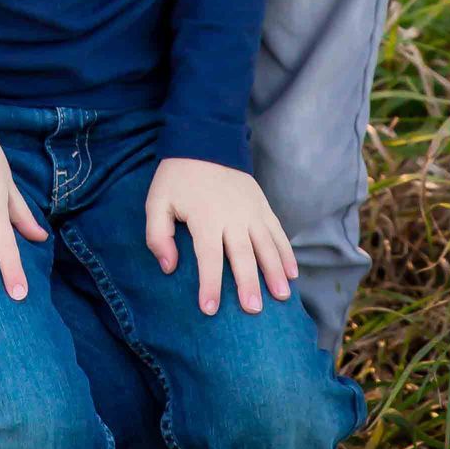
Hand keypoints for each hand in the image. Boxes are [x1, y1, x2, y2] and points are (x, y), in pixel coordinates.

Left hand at [145, 158, 295, 315]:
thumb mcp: (157, 202)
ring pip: (266, 245)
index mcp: (205, 217)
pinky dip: (286, 252)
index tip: (210, 309)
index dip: (209, 284)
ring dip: (275, 271)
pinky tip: (292, 273)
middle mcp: (232, 216)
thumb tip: (169, 267)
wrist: (205, 139)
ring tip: (281, 296)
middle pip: (242, 254)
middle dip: (248, 283)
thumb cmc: (178, 178)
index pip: (208, 256)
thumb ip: (158, 235)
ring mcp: (251, 210)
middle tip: (253, 310)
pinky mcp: (263, 205)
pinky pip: (278, 232)